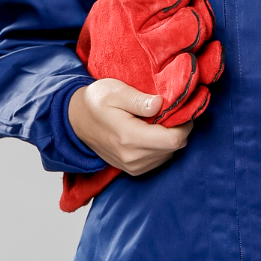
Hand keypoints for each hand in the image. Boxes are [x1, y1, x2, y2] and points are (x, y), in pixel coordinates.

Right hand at [68, 79, 192, 176]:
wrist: (75, 120)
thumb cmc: (96, 101)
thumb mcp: (115, 91)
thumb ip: (139, 100)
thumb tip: (160, 104)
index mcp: (130, 137)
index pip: (174, 140)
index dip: (185, 125)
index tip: (181, 110)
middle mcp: (132, 157)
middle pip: (174, 148)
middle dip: (179, 130)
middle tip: (171, 112)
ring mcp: (132, 167)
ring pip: (168, 155)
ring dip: (170, 139)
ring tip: (159, 121)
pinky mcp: (132, 170)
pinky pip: (159, 160)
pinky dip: (161, 147)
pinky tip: (152, 132)